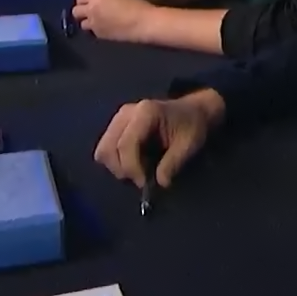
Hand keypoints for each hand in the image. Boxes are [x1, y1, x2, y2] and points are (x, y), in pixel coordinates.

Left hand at [73, 0, 156, 41]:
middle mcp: (91, 10)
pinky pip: (92, 31)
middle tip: (94, 8)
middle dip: (83, 9)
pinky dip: (97, 27)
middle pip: (76, 11)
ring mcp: (94, 25)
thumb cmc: (138, 2)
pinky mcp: (101, 35)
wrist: (145, 23)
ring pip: (82, 23)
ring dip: (88, 20)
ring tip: (99, 18)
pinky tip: (108, 26)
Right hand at [93, 91, 224, 187]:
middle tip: (142, 180)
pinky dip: (116, 162)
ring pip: (103, 150)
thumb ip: (173, 164)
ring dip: (117, 167)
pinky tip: (135, 164)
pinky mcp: (116, 126)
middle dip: (122, 169)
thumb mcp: (189, 145)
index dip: (131, 168)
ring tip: (138, 172)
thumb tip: (160, 183)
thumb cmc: (192, 126)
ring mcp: (118, 118)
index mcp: (145, 113)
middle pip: (107, 148)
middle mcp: (126, 113)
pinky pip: (106, 148)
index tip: (145, 184)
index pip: (126, 144)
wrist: (193, 111)